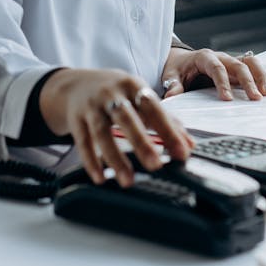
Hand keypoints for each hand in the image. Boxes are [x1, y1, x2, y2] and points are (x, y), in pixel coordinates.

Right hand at [39, 67, 193, 187]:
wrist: (76, 85)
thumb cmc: (116, 93)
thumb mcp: (140, 97)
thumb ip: (165, 119)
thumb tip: (189, 144)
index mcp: (132, 85)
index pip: (153, 107)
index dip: (168, 130)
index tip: (182, 152)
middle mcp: (111, 94)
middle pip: (126, 118)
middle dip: (141, 142)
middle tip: (156, 165)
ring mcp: (91, 106)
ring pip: (102, 132)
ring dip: (115, 158)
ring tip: (128, 180)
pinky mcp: (76, 120)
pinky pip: (83, 142)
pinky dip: (91, 161)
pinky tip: (100, 177)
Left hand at [160, 47, 265, 101]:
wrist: (181, 61)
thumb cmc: (177, 69)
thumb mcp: (170, 75)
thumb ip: (173, 85)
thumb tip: (171, 96)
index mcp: (204, 57)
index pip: (216, 67)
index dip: (222, 82)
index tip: (227, 99)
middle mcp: (221, 57)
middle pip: (238, 65)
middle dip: (248, 81)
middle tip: (256, 98)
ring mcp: (231, 62)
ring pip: (251, 63)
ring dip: (261, 77)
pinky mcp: (238, 69)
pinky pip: (255, 70)